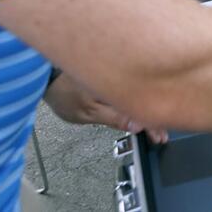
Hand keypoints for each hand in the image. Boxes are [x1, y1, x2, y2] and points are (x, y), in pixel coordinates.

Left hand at [43, 71, 168, 143]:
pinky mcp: (115, 76)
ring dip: (149, 110)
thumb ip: (114, 118)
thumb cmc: (66, 95)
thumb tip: (138, 124)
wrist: (50, 80)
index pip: (141, 104)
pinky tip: (143, 111)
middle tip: (161, 136)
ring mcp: (118, 75)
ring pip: (140, 94)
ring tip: (156, 128)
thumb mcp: (87, 112)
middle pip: (145, 97)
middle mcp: (120, 76)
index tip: (159, 136)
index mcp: (115, 84)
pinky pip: (132, 90)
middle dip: (156, 117)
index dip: (153, 121)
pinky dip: (139, 102)